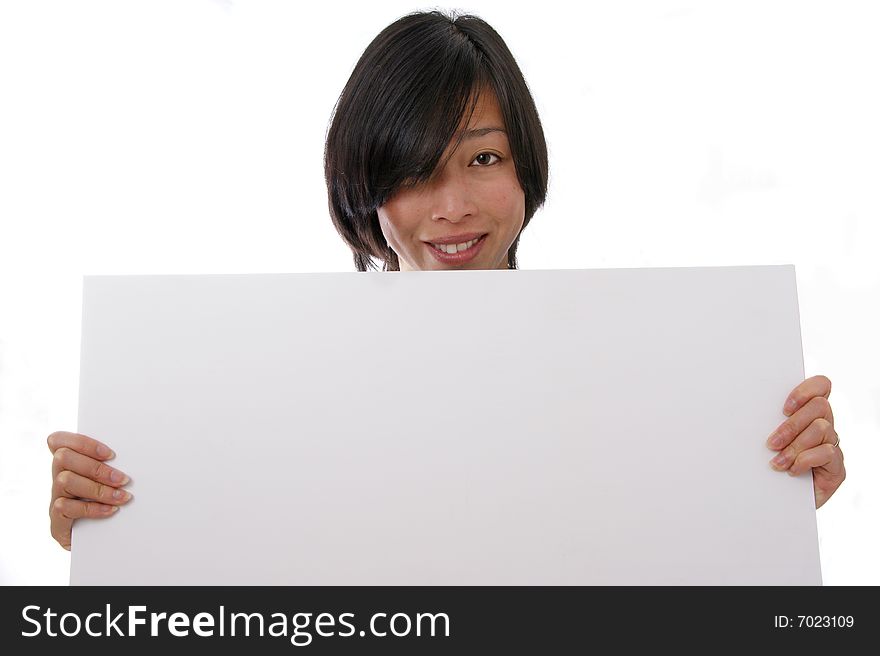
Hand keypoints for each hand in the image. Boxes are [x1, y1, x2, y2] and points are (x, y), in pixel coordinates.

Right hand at [47, 431, 132, 549]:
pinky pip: (65, 507)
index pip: (57, 440)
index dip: (82, 443)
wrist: (103, 541)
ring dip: (98, 488)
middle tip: (123, 479)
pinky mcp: (56, 521)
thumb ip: (113, 465)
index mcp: (69, 463)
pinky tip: (111, 511)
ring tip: (122, 497)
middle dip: (96, 468)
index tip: (111, 454)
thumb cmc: (111, 501)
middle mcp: (57, 477)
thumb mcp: (112, 480)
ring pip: (65, 481)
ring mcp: (55, 498)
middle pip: (63, 458)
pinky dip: (92, 508)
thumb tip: (137, 452)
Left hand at [766, 375, 844, 508]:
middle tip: (771, 443)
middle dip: (792, 425)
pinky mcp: (837, 468)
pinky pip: (827, 452)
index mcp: (807, 413)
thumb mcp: (762, 441)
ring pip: (822, 428)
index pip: (821, 386)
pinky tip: (792, 471)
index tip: (783, 408)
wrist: (775, 503)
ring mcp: (832, 446)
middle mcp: (824, 426)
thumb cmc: (765, 468)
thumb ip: (763, 422)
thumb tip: (739, 406)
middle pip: (820, 406)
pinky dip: (806, 460)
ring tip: (777, 462)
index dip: (806, 390)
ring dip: (795, 445)